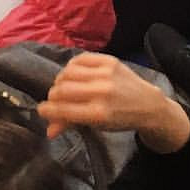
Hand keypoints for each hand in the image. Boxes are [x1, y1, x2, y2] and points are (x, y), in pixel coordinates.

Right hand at [37, 52, 189, 153]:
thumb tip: (48, 131)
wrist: (148, 104)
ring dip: (60, 80)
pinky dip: (71, 66)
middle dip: (53, 96)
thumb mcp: (98, 127)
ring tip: (62, 86)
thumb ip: (72, 125)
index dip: (47, 110)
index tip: (42, 110)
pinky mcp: (109, 60)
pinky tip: (72, 73)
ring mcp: (105, 73)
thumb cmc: (120, 119)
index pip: (63, 109)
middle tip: (54, 100)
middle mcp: (101, 91)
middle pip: (62, 89)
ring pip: (68, 71)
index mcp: (98, 113)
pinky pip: (80, 58)